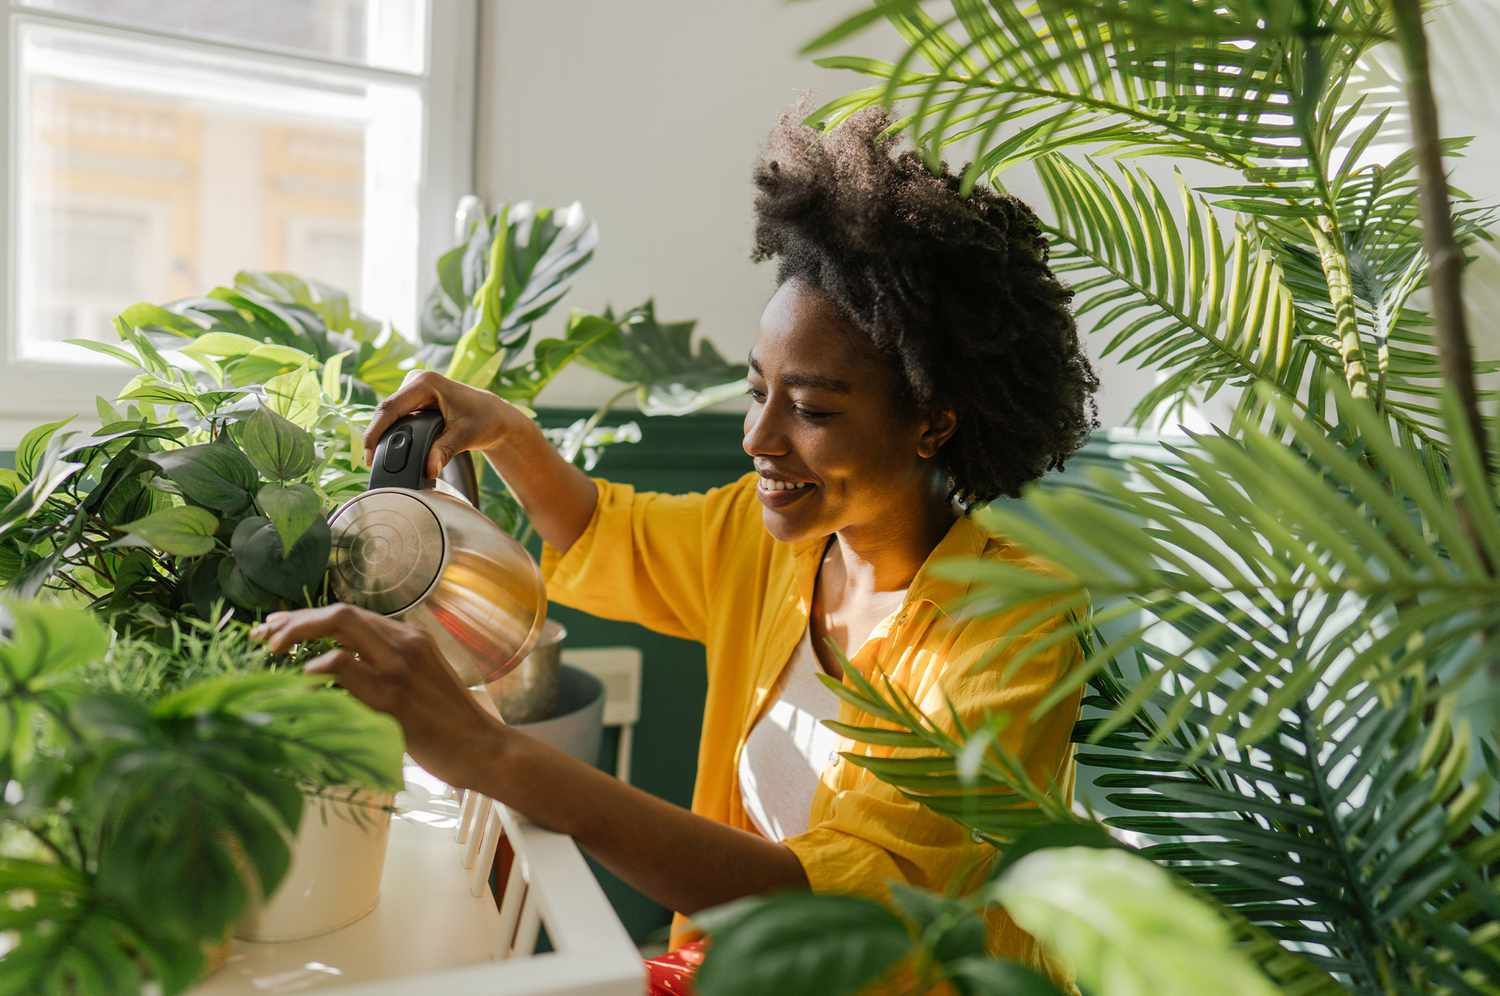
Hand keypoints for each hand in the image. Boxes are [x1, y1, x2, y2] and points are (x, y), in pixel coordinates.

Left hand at [250, 604, 504, 790]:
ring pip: (340, 628)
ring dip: (297, 636)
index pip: (349, 615)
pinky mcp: (393, 698)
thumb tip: (333, 672)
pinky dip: (316, 670)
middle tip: (263, 638)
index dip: (306, 619)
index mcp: (409, 638)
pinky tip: (301, 682)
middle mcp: (405, 643)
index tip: (276, 629)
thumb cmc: (448, 723)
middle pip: (339, 613)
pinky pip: (344, 668)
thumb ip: (383, 669)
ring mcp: (399, 668)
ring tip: (272, 655)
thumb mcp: (418, 682)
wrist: (482, 748)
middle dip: (294, 621)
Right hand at [365, 370, 528, 476]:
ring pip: (388, 416)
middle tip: (372, 464)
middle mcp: (415, 381)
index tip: (369, 455)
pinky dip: (392, 435)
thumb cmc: (485, 420)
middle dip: (376, 437)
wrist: (495, 416)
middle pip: (386, 412)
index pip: (390, 408)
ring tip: (377, 462)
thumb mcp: (465, 436)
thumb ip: (444, 451)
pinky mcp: (413, 401)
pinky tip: (388, 452)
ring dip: (383, 437)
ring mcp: (412, 391)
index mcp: (425, 382)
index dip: (375, 432)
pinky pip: (396, 418)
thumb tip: (428, 470)